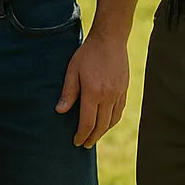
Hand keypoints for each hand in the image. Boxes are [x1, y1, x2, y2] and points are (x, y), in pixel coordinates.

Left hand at [55, 29, 129, 147]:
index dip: (81, 135)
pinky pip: (119, 112)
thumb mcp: (72, 70)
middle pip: (101, 126)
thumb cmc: (87, 54)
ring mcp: (119, 94)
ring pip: (112, 121)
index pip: (87, 122)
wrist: (110, 40)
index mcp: (93, 93)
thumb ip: (68, 92)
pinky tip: (106, 123)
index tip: (76, 142)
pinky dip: (112, 121)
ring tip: (94, 136)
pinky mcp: (124, 90)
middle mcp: (108, 96)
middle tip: (84, 145)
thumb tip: (60, 111)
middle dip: (92, 138)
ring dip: (103, 131)